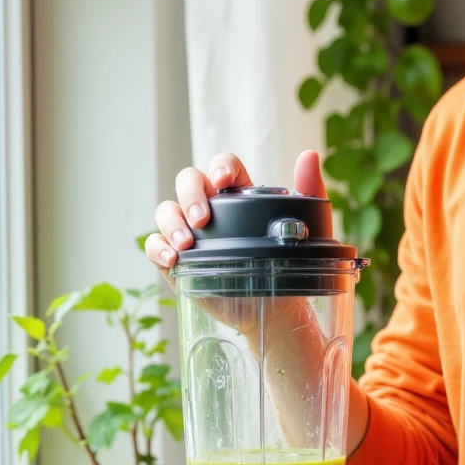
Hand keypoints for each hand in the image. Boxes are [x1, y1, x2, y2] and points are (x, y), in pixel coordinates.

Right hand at [144, 149, 326, 271]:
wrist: (277, 308)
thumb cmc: (289, 263)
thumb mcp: (306, 226)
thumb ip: (310, 189)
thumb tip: (309, 156)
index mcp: (238, 194)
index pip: (222, 166)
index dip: (219, 167)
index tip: (224, 181)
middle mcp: (210, 208)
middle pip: (188, 181)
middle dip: (190, 194)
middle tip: (202, 219)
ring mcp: (190, 232)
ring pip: (166, 210)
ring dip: (172, 223)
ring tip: (187, 244)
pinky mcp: (177, 260)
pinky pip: (154, 244)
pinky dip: (157, 247)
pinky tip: (171, 259)